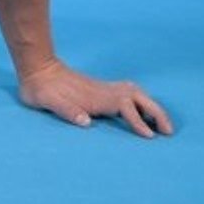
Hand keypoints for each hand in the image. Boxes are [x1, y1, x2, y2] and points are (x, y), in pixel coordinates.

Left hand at [18, 59, 172, 137]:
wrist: (36, 67)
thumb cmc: (40, 88)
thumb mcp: (46, 100)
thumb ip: (65, 110)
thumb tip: (85, 121)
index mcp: (94, 97)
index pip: (124, 107)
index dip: (137, 121)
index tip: (148, 136)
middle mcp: (103, 91)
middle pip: (138, 97)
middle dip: (155, 112)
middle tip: (167, 131)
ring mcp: (102, 88)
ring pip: (135, 93)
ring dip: (150, 106)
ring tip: (160, 124)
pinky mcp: (99, 89)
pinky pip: (127, 93)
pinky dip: (141, 102)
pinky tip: (142, 112)